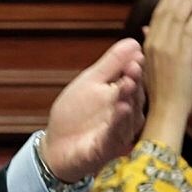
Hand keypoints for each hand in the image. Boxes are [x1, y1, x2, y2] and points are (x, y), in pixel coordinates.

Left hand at [42, 38, 145, 182]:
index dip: (135, 69)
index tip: (136, 56)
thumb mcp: (90, 83)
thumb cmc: (75, 114)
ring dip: (129, 100)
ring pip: (128, 117)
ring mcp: (118, 133)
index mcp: (124, 97)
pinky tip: (121, 110)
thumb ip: (110, 65)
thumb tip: (134, 42)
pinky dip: (118, 123)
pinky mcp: (106, 149)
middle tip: (133, 68)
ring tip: (127, 86)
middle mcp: (127, 116)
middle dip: (134, 83)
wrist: (55, 146)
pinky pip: (114, 136)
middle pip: (134, 98)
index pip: (134, 80)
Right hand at [141, 0, 191, 149]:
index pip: (156, 18)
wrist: (164, 111)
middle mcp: (155, 45)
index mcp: (146, 47)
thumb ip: (148, 46)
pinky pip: (189, 32)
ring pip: (177, 18)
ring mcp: (167, 50)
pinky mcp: (181, 56)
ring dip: (187, 0)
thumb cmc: (159, 92)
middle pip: (166, 13)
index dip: (165, 1)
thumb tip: (145, 30)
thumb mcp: (149, 67)